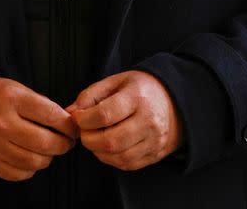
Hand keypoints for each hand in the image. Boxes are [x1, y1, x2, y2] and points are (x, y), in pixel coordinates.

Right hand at [0, 77, 76, 180]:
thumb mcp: (15, 89)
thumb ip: (40, 104)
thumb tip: (65, 121)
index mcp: (12, 100)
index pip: (50, 114)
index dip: (67, 124)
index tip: (73, 127)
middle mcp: (3, 124)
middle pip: (45, 142)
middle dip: (63, 144)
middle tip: (67, 142)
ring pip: (35, 162)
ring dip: (48, 158)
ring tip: (49, 150)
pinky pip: (20, 174)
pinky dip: (31, 169)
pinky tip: (31, 158)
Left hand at [66, 70, 183, 170]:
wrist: (175, 101)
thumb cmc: (142, 89)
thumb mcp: (116, 81)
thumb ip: (91, 95)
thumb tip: (71, 112)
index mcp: (137, 98)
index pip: (104, 115)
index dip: (84, 119)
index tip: (77, 117)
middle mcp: (148, 121)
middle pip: (109, 141)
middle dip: (88, 138)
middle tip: (84, 129)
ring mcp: (153, 141)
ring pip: (117, 156)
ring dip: (97, 150)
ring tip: (95, 136)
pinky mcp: (154, 155)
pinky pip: (126, 164)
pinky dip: (110, 158)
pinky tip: (107, 146)